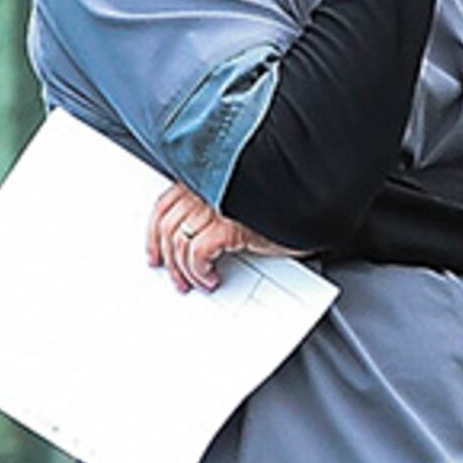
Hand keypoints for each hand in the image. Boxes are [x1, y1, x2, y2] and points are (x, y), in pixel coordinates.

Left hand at [146, 180, 299, 293]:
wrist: (308, 210)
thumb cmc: (276, 206)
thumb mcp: (234, 204)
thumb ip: (209, 212)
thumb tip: (182, 245)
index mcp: (204, 180)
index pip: (163, 206)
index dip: (153, 235)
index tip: (155, 255)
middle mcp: (207, 188)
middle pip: (167, 227)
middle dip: (169, 260)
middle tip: (178, 279)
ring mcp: (218, 205)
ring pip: (179, 242)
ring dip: (184, 270)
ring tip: (197, 282)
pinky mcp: (231, 224)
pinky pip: (198, 253)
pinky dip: (199, 271)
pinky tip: (211, 278)